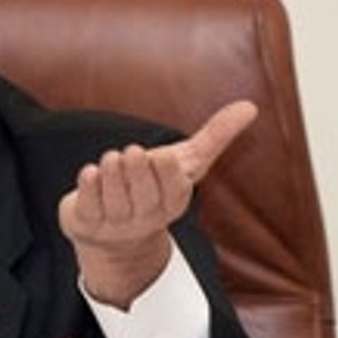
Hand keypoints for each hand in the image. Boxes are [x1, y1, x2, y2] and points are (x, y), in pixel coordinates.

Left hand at [58, 101, 257, 308]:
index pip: (173, 193)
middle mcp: (144, 216)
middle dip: (138, 174)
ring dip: (113, 178)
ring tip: (110, 158)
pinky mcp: (87, 222)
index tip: (163, 154)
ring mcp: (115, 223)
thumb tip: (250, 106)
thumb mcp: (185, 162)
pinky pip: (88, 209)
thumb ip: (215, 136)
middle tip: (132, 151)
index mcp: (171, 202)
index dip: (168, 175)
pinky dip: (88, 190)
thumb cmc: (153, 186)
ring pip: (115, 203)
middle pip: (143, 199)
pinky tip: (89, 172)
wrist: (113, 231)